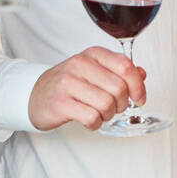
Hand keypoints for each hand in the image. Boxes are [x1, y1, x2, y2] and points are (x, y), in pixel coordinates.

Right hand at [28, 46, 148, 130]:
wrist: (34, 94)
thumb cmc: (68, 83)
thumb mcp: (94, 71)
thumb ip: (119, 71)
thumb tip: (142, 74)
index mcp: (93, 54)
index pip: (125, 66)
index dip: (138, 86)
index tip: (139, 98)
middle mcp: (80, 64)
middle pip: (119, 88)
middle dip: (122, 104)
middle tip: (114, 108)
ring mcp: (68, 83)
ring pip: (107, 104)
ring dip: (108, 115)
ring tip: (100, 113)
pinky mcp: (61, 103)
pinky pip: (91, 117)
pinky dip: (96, 123)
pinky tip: (90, 120)